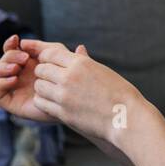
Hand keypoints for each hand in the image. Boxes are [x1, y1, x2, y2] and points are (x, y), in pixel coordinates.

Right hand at [0, 34, 57, 123]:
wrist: (71, 101)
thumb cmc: (65, 77)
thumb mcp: (56, 56)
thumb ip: (41, 47)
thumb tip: (22, 43)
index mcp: (24, 64)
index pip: (9, 51)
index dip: (9, 44)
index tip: (15, 39)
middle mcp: (16, 76)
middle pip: (2, 62)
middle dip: (10, 56)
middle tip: (25, 58)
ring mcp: (13, 90)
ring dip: (3, 68)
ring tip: (16, 68)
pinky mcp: (12, 104)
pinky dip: (1, 84)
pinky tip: (14, 79)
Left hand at [18, 39, 143, 143]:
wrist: (125, 117)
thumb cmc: (119, 93)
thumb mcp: (102, 70)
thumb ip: (85, 60)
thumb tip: (79, 48)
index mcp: (80, 63)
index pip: (50, 54)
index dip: (46, 58)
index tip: (50, 63)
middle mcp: (69, 77)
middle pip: (41, 69)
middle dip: (43, 73)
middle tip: (49, 79)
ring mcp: (64, 96)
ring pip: (39, 86)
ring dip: (42, 88)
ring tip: (51, 91)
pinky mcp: (63, 113)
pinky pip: (42, 103)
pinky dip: (43, 102)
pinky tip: (52, 103)